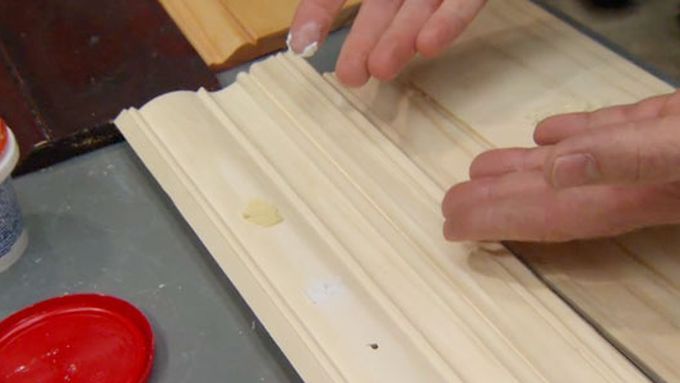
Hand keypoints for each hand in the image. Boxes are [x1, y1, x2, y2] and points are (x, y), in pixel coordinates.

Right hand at [289, 0, 485, 86]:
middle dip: (364, 42)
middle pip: (380, 9)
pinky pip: (462, 0)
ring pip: (416, 10)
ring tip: (381, 69)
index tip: (300, 46)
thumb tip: (297, 30)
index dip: (317, 13)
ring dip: (399, 39)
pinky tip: (428, 46)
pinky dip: (448, 22)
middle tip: (350, 78)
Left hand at [442, 90, 679, 241]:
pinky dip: (570, 135)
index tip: (455, 226)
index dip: (498, 221)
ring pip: (572, 165)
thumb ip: (630, 158)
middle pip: (550, 196)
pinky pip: (606, 133)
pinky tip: (545, 136)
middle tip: (452, 204)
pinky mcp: (664, 123)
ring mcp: (647, 151)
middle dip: (497, 202)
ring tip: (480, 172)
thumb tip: (559, 169)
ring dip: (523, 170)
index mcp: (635, 193)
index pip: (549, 214)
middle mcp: (635, 181)